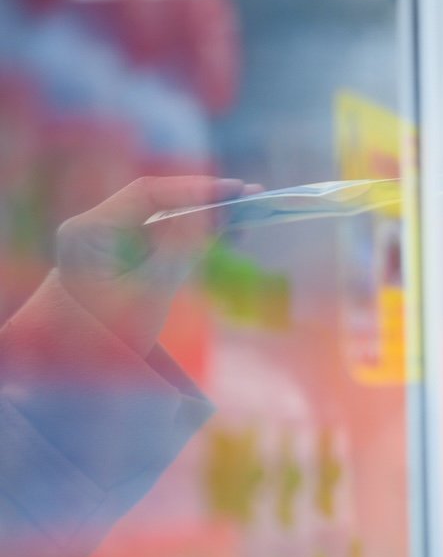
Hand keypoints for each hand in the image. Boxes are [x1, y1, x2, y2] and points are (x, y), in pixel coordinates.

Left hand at [55, 176, 258, 354]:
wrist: (75, 366)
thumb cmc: (106, 337)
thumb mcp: (150, 295)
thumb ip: (182, 250)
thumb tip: (217, 215)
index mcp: (89, 231)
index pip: (146, 194)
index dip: (194, 190)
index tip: (234, 191)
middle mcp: (97, 226)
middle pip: (159, 202)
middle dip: (206, 200)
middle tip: (252, 196)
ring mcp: (111, 239)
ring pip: (167, 218)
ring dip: (206, 216)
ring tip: (248, 215)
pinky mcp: (128, 254)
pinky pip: (167, 237)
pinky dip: (197, 236)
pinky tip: (229, 233)